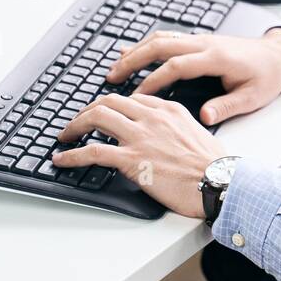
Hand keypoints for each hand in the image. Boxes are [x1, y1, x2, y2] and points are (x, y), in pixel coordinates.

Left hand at [52, 92, 224, 218]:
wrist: (218, 181)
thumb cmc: (214, 165)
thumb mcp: (198, 133)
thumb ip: (178, 128)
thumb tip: (167, 137)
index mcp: (169, 110)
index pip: (132, 98)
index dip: (112, 105)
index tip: (104, 113)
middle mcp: (151, 118)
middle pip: (109, 101)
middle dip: (88, 110)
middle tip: (78, 122)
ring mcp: (140, 137)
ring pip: (96, 118)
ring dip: (75, 126)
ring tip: (65, 135)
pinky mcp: (131, 159)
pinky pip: (92, 151)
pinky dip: (72, 155)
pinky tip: (62, 160)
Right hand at [105, 28, 280, 124]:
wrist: (279, 55)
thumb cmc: (267, 77)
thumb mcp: (253, 97)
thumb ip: (227, 106)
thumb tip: (205, 118)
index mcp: (216, 58)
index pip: (177, 66)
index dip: (154, 80)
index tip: (135, 96)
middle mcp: (205, 44)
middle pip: (161, 46)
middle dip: (133, 61)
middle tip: (110, 77)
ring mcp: (201, 39)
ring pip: (161, 39)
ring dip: (136, 51)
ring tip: (114, 67)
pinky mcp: (200, 40)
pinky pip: (168, 38)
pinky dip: (147, 45)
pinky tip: (133, 53)